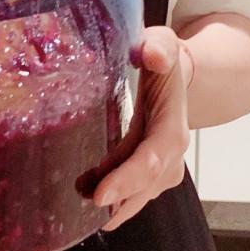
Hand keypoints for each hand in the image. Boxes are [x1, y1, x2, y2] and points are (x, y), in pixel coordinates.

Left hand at [89, 26, 193, 231]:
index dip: (128, 178)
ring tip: (76, 196)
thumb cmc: (162, 57)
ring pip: (137, 194)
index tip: (101, 195)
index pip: (152, 158)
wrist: (173, 71)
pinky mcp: (149, 170)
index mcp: (173, 125)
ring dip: (110, 201)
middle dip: (115, 200)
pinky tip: (84, 190)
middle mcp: (171, 152)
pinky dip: (110, 194)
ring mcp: (163, 166)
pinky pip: (130, 188)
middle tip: (81, 207)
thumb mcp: (162, 43)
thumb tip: (153, 56)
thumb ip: (159, 47)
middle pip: (144, 186)